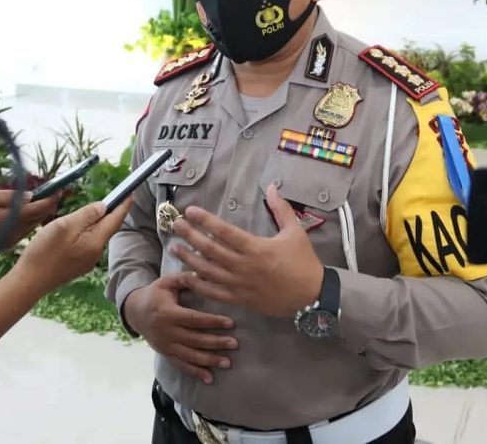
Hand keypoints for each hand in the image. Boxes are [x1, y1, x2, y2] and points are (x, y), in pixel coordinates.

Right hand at [0, 189, 60, 266]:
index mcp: (10, 220)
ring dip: (39, 212)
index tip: (57, 188)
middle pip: (40, 217)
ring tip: (38, 198)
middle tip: (49, 190)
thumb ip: (8, 197)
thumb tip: (31, 196)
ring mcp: (12, 241)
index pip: (40, 209)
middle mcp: (15, 233)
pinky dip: (29, 219)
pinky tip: (24, 210)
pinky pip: (25, 229)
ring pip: (34, 224)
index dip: (51, 198)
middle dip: (47, 204)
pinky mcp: (8, 244)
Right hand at [18, 197, 132, 290]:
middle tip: (113, 197)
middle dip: (110, 213)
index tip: (130, 193)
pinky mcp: (77, 266)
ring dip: (96, 223)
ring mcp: (86, 262)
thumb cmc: (44, 252)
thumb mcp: (65, 226)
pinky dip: (86, 232)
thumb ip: (86, 215)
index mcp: (95, 242)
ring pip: (96, 236)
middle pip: (107, 228)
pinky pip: (87, 244)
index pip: (115, 219)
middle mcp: (95, 254)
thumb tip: (103, 207)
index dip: (123, 205)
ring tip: (91, 210)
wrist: (29, 282)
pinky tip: (77, 229)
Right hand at [123, 274, 236, 384]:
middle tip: (235, 344)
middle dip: (216, 343)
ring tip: (228, 363)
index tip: (231, 323)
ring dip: (209, 360)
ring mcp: (166, 345)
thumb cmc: (155, 294)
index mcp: (168, 313)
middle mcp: (167, 332)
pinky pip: (182, 365)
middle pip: (195, 340)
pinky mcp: (166, 354)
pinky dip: (196, 372)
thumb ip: (184, 278)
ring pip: (190, 355)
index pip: (194, 319)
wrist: (135, 312)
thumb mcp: (166, 282)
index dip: (212, 322)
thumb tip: (202, 273)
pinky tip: (210, 378)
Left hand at [171, 184, 323, 317]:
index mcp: (256, 248)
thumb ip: (281, 209)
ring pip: (208, 271)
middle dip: (191, 235)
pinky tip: (187, 275)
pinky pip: (214, 292)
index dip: (205, 220)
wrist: (311, 295)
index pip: (224, 231)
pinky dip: (199, 284)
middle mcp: (244, 266)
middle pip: (210, 249)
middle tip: (176, 224)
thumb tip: (271, 187)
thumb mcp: (295, 232)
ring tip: (175, 247)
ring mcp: (239, 284)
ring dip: (189, 259)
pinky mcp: (240, 299)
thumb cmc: (303, 262)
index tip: (191, 211)